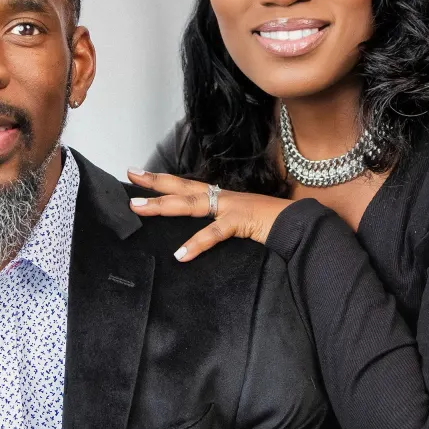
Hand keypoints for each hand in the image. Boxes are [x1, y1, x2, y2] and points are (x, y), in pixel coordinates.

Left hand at [125, 169, 292, 260]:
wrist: (298, 223)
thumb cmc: (270, 223)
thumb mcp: (238, 221)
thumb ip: (219, 224)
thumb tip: (197, 234)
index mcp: (220, 197)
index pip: (184, 186)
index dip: (160, 180)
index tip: (136, 174)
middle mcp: (221, 197)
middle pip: (181, 187)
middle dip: (154, 183)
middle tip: (130, 176)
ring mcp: (230, 207)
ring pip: (190, 204)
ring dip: (163, 206)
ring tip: (139, 208)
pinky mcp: (240, 221)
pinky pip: (214, 233)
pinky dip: (197, 244)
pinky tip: (180, 254)